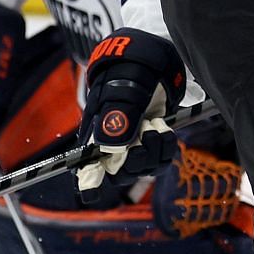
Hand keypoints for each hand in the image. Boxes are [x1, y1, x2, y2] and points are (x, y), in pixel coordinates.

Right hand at [76, 28, 185, 203]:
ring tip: (157, 126)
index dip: (88, 181)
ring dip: (156, 151)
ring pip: (144, 168)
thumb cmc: (130, 73)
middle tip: (146, 131)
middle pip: (122, 173)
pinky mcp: (151, 142)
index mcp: (96, 134)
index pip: (86, 165)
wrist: (154, 59)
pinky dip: (167, 148)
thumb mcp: (123, 92)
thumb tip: (107, 149)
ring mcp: (133, 144)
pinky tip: (166, 130)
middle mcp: (112, 144)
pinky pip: (160, 161)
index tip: (90, 194)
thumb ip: (116, 119)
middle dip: (138, 157)